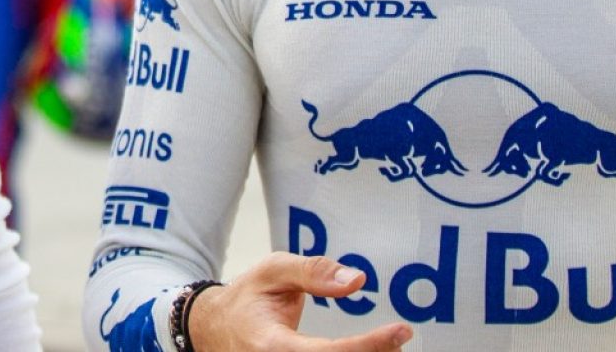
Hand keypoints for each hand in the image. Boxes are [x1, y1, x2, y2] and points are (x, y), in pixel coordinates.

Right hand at [187, 254, 412, 350]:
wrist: (215, 327)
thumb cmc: (246, 299)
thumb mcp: (272, 271)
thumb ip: (313, 273)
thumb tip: (356, 280)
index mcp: (271, 345)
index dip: (369, 346)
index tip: (400, 331)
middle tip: (399, 339)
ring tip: (389, 346)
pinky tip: (368, 351)